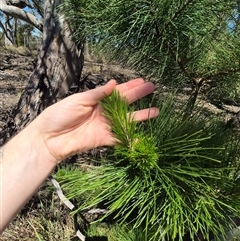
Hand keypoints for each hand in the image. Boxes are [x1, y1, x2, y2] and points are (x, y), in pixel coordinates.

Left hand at [34, 78, 158, 161]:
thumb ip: (97, 94)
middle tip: (152, 88)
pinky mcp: (104, 139)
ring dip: (141, 116)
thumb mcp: (78, 100)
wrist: (50, 138)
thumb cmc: (60, 114)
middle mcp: (104, 111)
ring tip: (155, 112)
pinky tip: (140, 138)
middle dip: (139, 95)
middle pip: (125, 103)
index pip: (117, 91)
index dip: (130, 86)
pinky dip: (130, 139)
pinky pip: (120, 138)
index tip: (142, 80)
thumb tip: (114, 83)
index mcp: (97, 99)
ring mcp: (105, 125)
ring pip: (127, 120)